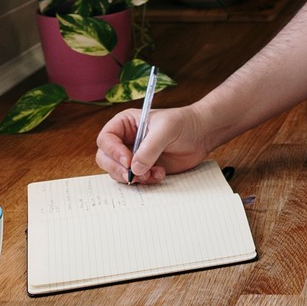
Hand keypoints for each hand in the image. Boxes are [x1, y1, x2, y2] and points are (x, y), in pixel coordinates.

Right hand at [94, 104, 211, 184]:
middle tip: (133, 174)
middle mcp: (125, 140)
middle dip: (119, 169)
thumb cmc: (183, 123)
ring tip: (153, 172)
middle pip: (105, 158)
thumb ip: (149, 148)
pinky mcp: (143, 169)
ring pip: (118, 172)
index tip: (128, 160)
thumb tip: (135, 169)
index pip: (106, 139)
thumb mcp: (166, 129)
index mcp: (125, 124)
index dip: (113, 151)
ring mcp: (133, 156)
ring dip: (133, 177)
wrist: (201, 135)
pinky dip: (145, 181)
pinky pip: (134, 180)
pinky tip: (160, 173)